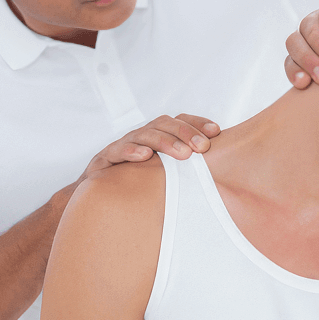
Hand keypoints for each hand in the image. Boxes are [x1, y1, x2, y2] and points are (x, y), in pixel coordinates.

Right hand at [83, 114, 220, 176]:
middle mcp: (141, 137)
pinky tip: (144, 156)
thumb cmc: (137, 185)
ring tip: (182, 154)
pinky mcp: (104, 159)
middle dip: (186, 133)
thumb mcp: (164, 176)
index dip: (197, 123)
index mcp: (157, 137)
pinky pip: (117, 150)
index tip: (216, 131)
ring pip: (144, 134)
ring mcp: (122, 146)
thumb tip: (220, 175)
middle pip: (164, 124)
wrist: (97, 198)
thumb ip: (187, 170)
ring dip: (165, 142)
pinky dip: (131, 151)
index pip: (179, 121)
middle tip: (203, 147)